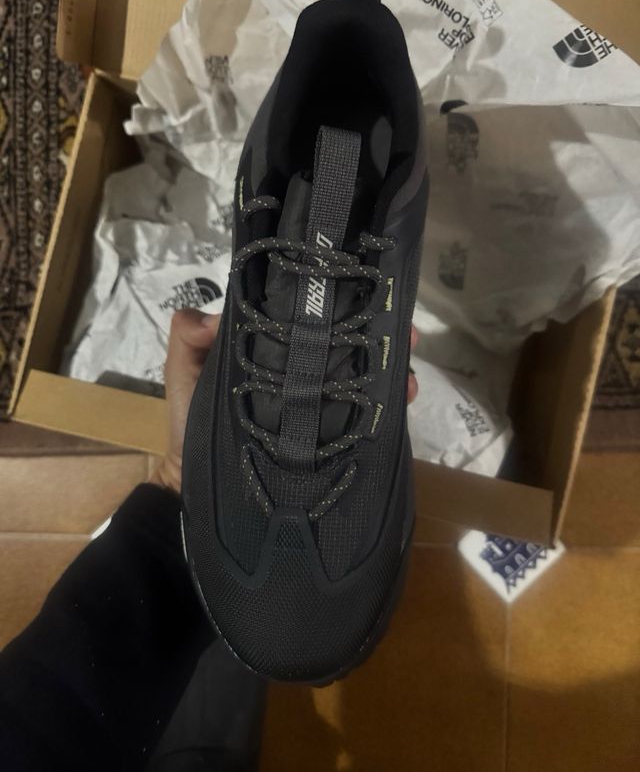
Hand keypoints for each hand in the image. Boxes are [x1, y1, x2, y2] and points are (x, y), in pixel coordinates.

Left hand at [151, 310, 419, 493]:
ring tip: (406, 362)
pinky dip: (388, 402)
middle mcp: (300, 371)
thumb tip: (216, 317)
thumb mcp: (183, 374)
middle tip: (403, 330)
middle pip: (345, 344)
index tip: (359, 290)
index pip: (309, 319)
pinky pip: (362, 414)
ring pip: (361, 375)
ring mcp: (316, 403)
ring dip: (390, 363)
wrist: (198, 481)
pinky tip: (405, 394)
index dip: (336, 303)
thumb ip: (188, 339)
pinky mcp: (326, 434)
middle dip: (378, 331)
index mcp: (272, 350)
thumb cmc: (190, 425)